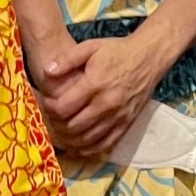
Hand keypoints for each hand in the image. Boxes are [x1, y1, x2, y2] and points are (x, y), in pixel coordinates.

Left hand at [37, 35, 163, 159]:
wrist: (149, 57)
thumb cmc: (118, 51)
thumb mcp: (91, 46)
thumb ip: (67, 59)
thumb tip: (46, 72)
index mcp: (95, 85)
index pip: (64, 108)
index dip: (50, 108)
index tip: (47, 102)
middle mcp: (106, 104)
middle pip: (73, 126)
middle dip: (57, 124)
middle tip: (53, 117)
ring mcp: (118, 117)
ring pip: (87, 139)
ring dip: (70, 139)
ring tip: (62, 130)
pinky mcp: (127, 124)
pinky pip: (106, 144)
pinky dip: (90, 149)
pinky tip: (80, 146)